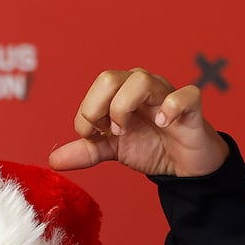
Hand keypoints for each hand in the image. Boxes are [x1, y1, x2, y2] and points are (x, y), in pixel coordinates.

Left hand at [49, 68, 229, 178]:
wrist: (184, 165)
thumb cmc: (151, 147)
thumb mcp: (112, 150)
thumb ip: (85, 151)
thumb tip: (53, 160)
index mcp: (122, 92)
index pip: (94, 89)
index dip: (87, 117)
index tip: (96, 137)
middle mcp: (143, 87)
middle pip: (108, 78)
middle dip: (99, 110)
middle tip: (110, 133)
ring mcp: (168, 94)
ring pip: (140, 80)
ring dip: (124, 109)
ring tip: (128, 131)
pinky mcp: (191, 107)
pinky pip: (185, 94)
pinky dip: (170, 109)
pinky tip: (162, 125)